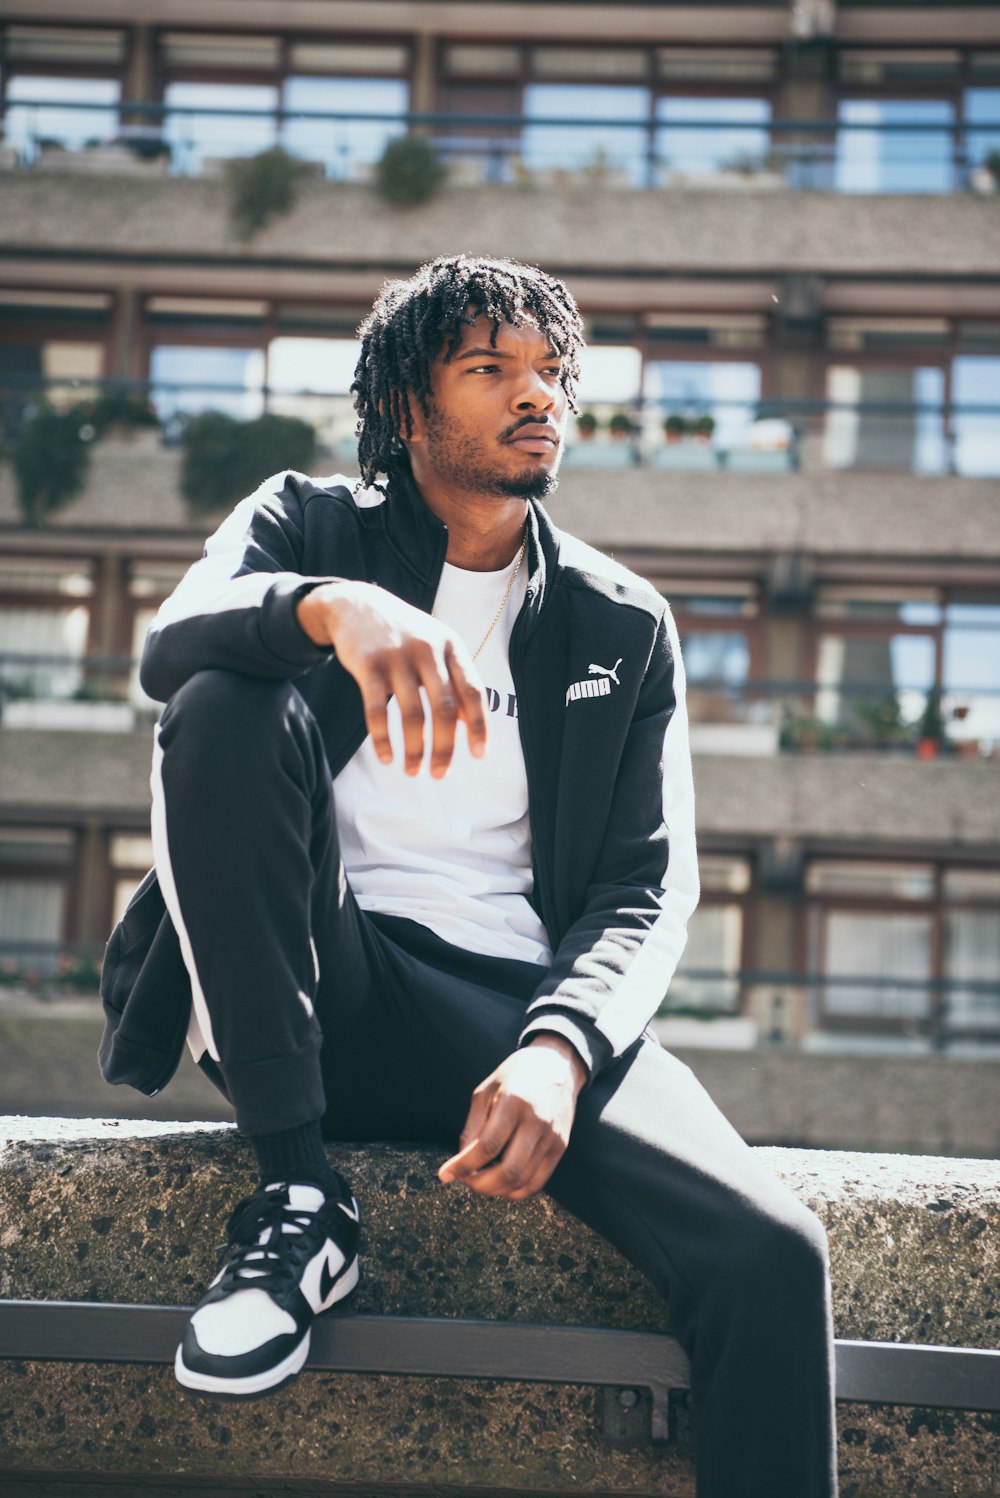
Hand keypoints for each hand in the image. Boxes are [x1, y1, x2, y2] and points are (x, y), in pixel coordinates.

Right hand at [297, 580, 487, 777]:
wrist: (357, 605)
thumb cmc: (405, 635)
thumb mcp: (436, 647)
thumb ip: (455, 681)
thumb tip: (470, 726)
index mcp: (451, 646)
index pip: (473, 692)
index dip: (479, 726)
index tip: (478, 756)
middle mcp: (428, 650)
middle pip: (445, 709)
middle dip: (445, 748)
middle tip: (440, 774)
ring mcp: (397, 657)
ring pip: (413, 715)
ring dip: (414, 750)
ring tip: (413, 771)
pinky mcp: (368, 665)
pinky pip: (377, 711)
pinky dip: (383, 740)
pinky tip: (386, 759)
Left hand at [438, 1036, 586, 1200]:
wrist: (557, 1064)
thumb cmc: (518, 1074)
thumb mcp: (487, 1089)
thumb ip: (473, 1125)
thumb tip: (462, 1159)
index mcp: (514, 1102)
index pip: (487, 1146)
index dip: (464, 1165)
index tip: (446, 1174)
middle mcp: (536, 1122)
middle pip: (508, 1171)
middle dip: (480, 1185)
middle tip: (465, 1181)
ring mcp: (552, 1137)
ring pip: (523, 1181)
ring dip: (496, 1190)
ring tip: (480, 1183)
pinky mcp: (560, 1146)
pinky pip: (538, 1181)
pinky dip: (516, 1191)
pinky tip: (502, 1186)